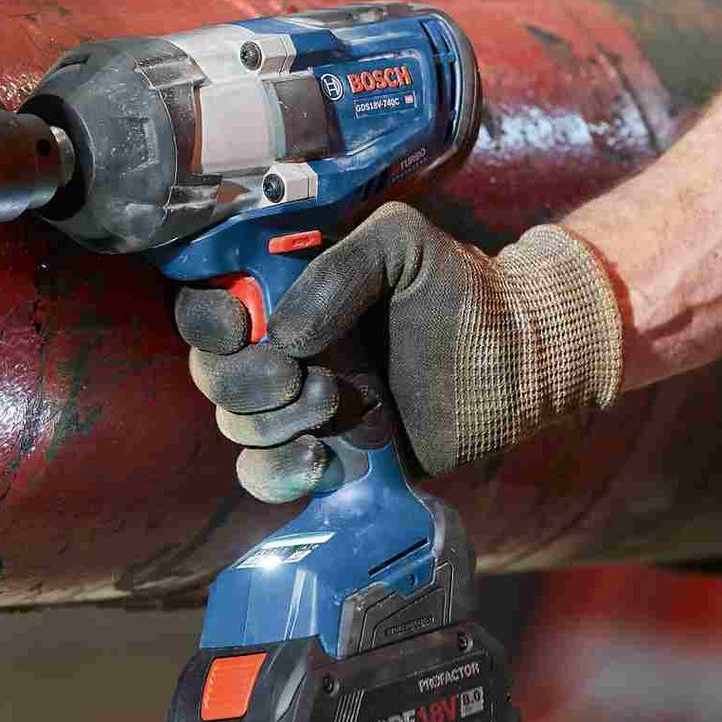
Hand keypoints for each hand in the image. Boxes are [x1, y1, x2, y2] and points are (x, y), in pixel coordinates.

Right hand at [175, 203, 623, 503]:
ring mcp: (299, 408)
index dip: (209, 321)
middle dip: (248, 379)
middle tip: (308, 373)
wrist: (516, 362)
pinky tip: (323, 458)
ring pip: (235, 426)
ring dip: (274, 422)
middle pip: (212, 373)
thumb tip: (285, 337)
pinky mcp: (324, 458)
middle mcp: (280, 350)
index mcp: (283, 294)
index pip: (206, 306)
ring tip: (336, 404)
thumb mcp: (401, 244)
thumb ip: (340, 268)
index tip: (243, 324)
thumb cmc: (460, 291)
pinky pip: (263, 476)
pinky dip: (279, 473)